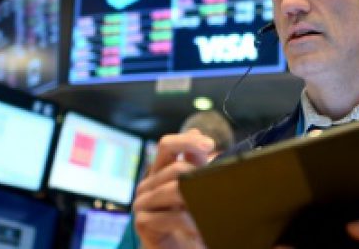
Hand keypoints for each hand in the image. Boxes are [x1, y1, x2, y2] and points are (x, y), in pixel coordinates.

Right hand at [132, 129, 214, 248]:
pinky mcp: (142, 221)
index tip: (210, 145)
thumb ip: (197, 162)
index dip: (187, 141)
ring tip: (212, 209)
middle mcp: (150, 182)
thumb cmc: (192, 219)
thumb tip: (196, 129)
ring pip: (172, 190)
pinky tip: (199, 229)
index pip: (168, 145)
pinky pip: (167, 216)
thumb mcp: (198, 186)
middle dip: (198, 176)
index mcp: (163, 170)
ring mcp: (143, 202)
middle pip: (174, 167)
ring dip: (196, 201)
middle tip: (216, 186)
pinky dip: (187, 222)